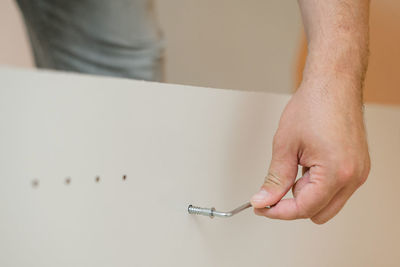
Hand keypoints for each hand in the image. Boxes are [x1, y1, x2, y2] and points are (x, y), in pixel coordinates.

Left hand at [250, 80, 369, 223]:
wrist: (333, 84)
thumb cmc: (314, 105)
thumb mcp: (285, 145)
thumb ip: (275, 179)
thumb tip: (263, 200)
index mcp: (336, 173)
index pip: (304, 209)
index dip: (278, 211)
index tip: (261, 206)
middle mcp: (353, 177)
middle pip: (318, 213)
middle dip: (294, 204)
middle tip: (276, 185)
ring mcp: (359, 172)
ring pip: (328, 203)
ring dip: (306, 193)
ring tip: (296, 164)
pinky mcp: (358, 166)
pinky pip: (336, 189)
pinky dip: (318, 184)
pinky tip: (307, 162)